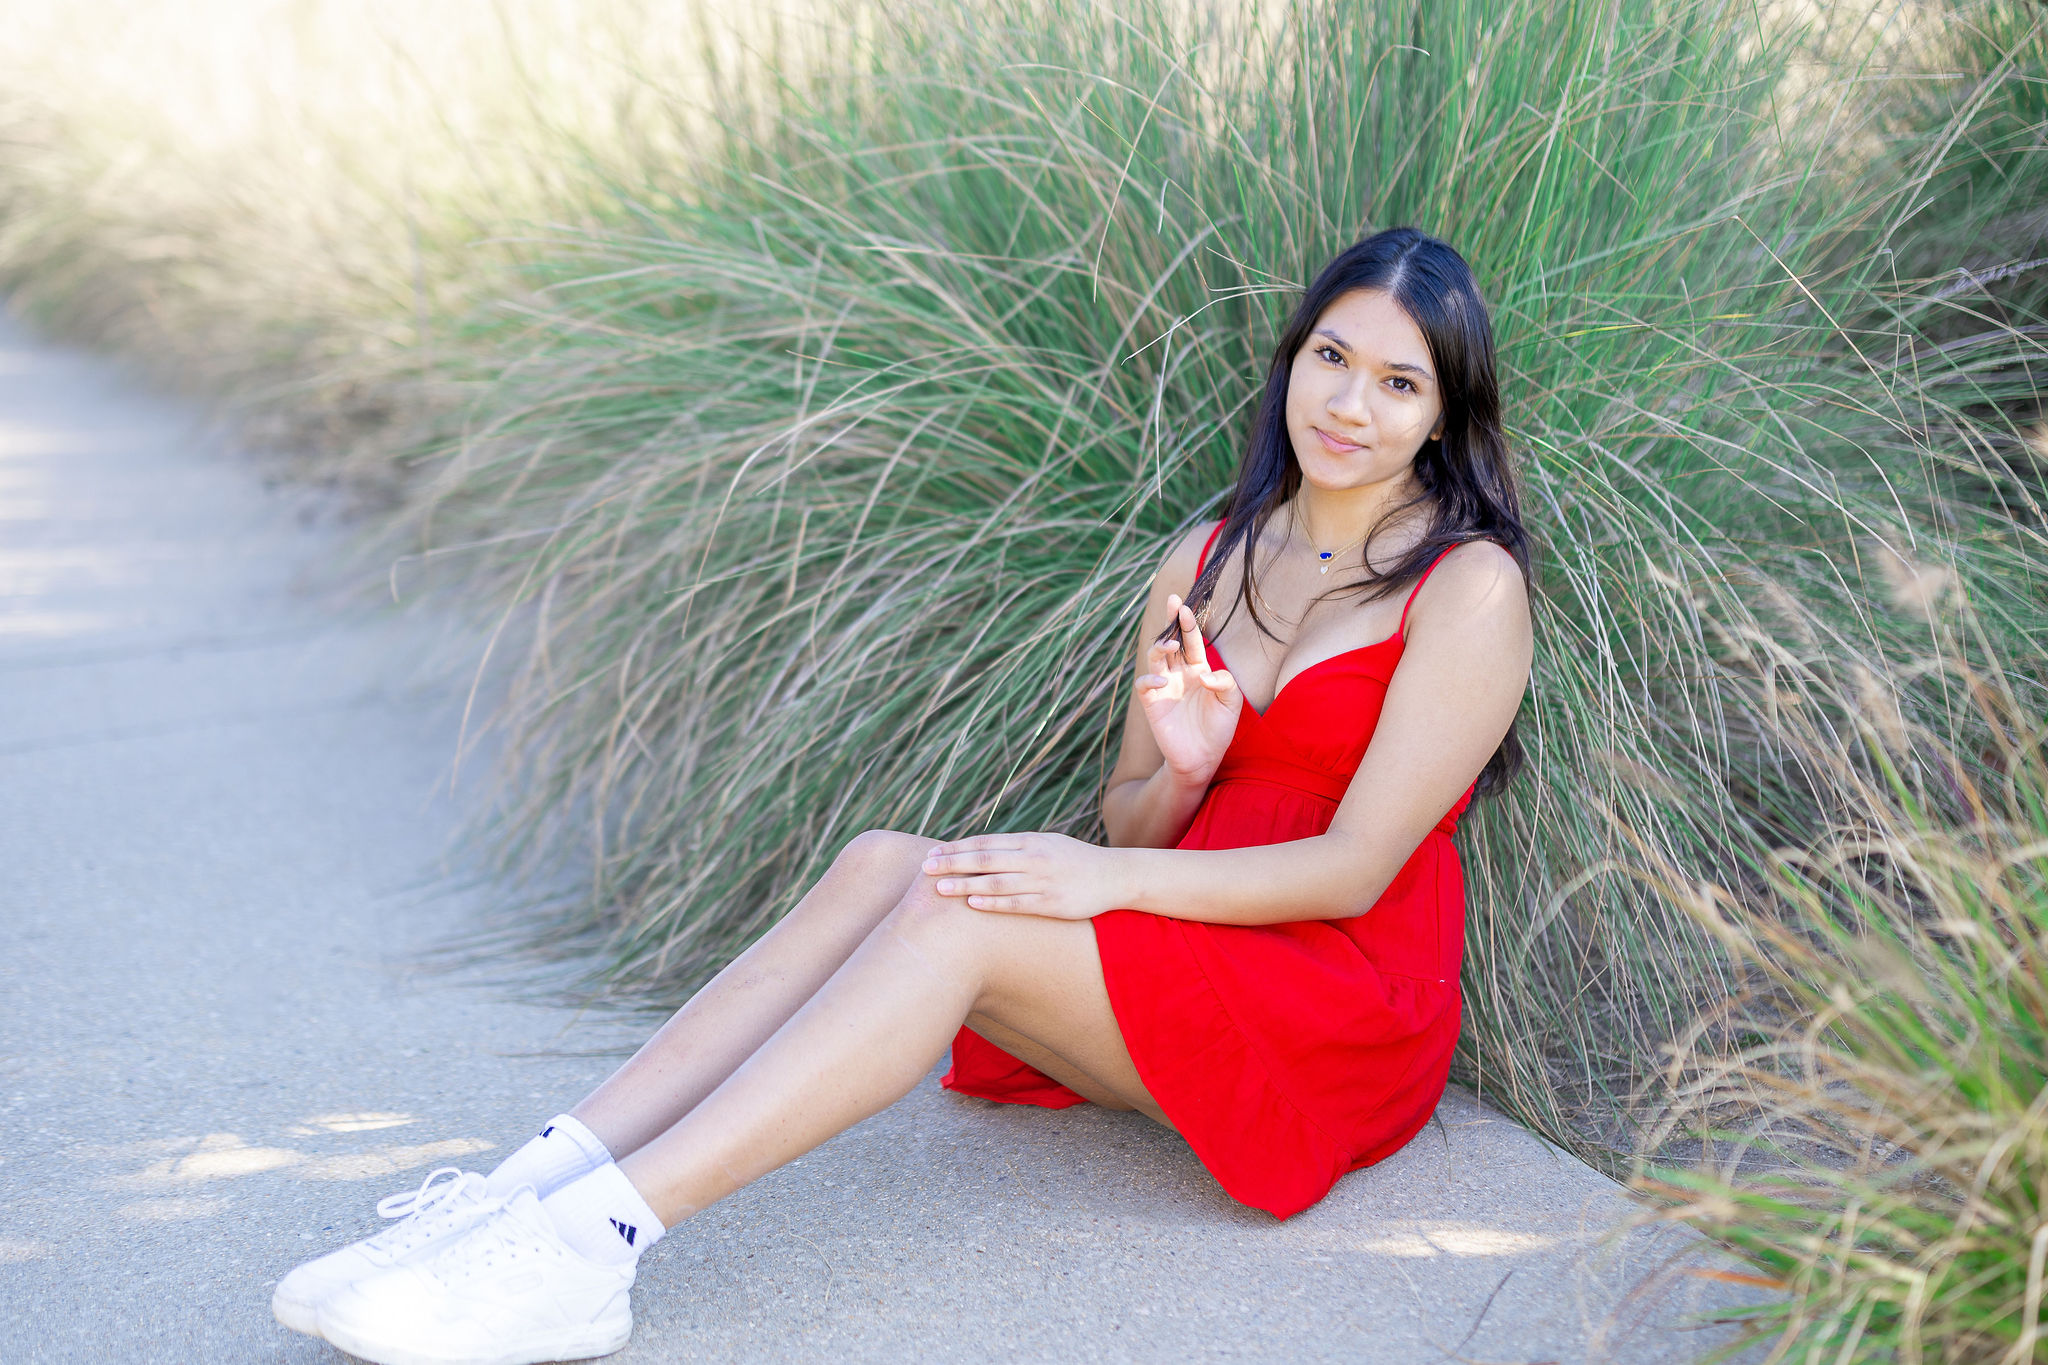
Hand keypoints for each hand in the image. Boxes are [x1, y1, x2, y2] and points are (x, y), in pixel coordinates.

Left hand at [921, 832, 1129, 919]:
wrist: (1114, 876)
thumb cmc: (1074, 862)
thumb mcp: (1046, 845)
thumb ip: (1016, 848)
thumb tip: (981, 852)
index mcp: (1029, 841)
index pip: (985, 843)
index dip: (957, 848)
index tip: (932, 853)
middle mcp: (1033, 858)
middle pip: (984, 859)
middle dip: (952, 863)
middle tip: (925, 868)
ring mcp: (1042, 881)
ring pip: (996, 882)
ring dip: (965, 884)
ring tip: (939, 888)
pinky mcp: (1051, 904)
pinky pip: (1016, 903)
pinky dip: (992, 903)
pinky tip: (971, 904)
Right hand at [1137, 594, 1242, 784]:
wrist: (1203, 758)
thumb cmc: (1218, 729)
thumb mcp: (1232, 703)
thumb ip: (1225, 683)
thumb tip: (1202, 675)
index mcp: (1199, 669)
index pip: (1192, 640)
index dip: (1188, 623)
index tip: (1185, 606)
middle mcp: (1179, 674)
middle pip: (1171, 641)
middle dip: (1170, 621)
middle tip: (1172, 601)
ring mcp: (1164, 687)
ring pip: (1155, 657)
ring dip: (1160, 646)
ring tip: (1170, 644)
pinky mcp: (1152, 704)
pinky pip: (1144, 684)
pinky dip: (1150, 679)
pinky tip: (1163, 682)